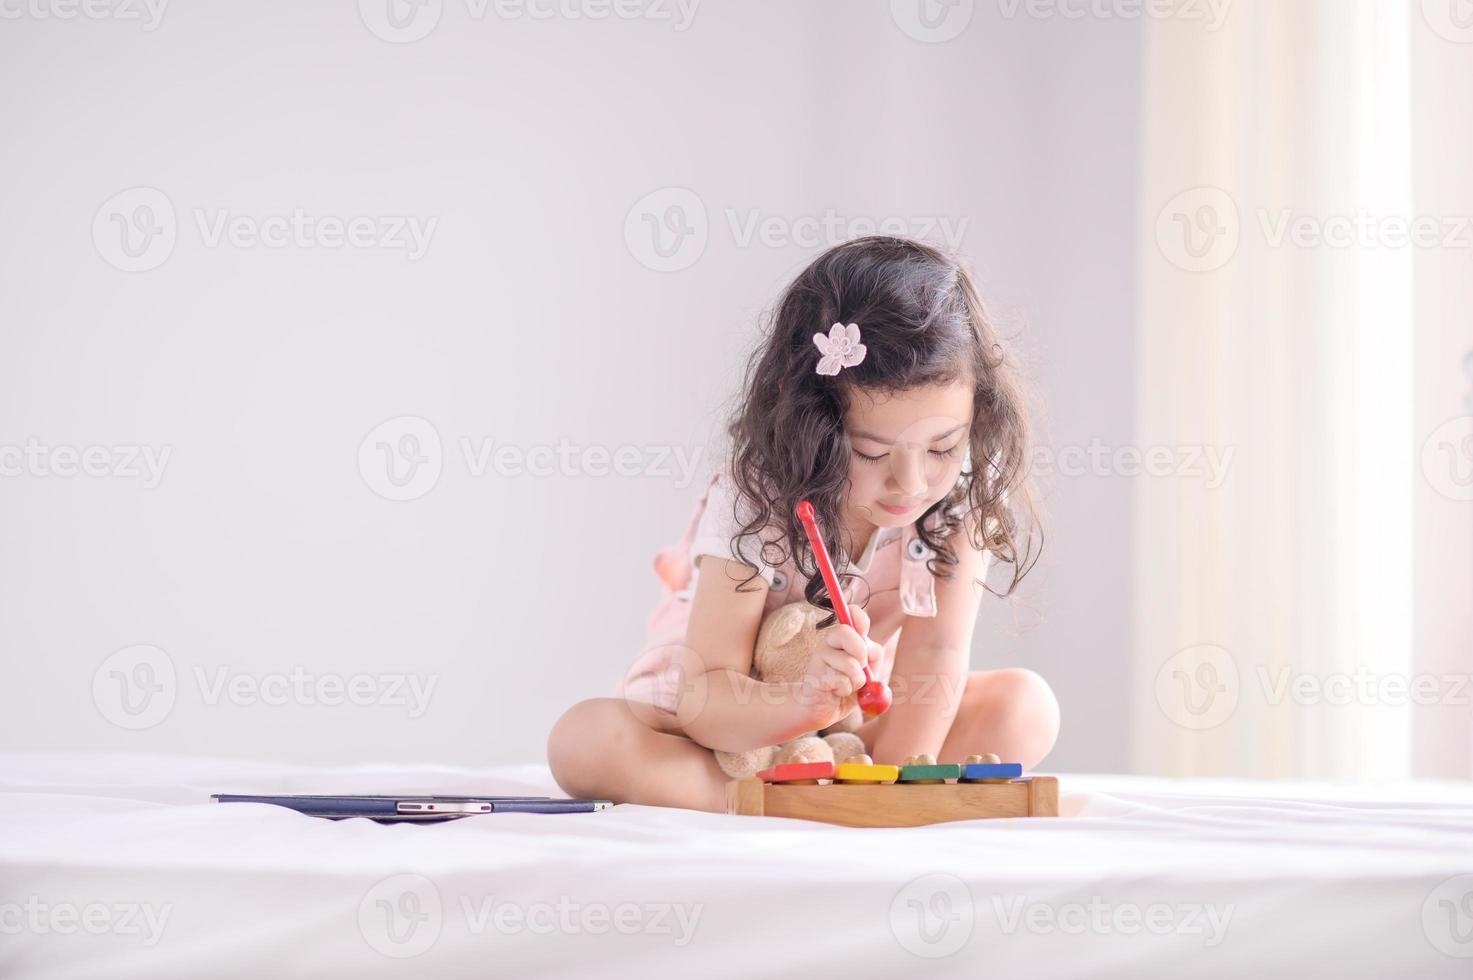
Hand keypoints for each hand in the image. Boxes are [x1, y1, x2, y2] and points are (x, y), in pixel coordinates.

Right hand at [797, 605, 883, 727]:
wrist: (825, 708)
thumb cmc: (848, 686)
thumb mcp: (868, 670)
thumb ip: (873, 656)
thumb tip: (870, 648)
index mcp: (844, 637)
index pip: (851, 614)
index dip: (859, 618)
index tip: (864, 630)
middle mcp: (829, 642)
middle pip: (845, 632)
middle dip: (861, 652)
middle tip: (862, 668)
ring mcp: (819, 657)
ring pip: (849, 663)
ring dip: (856, 680)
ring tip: (848, 685)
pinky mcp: (814, 675)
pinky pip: (841, 681)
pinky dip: (846, 690)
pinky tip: (837, 692)